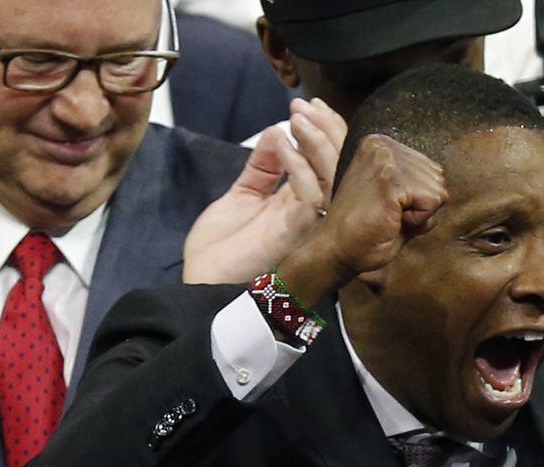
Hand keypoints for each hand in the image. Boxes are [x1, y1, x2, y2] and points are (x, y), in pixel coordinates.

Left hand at [184, 98, 346, 284]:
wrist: (202, 283)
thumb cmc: (222, 251)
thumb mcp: (241, 197)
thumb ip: (263, 168)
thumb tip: (278, 131)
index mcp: (303, 205)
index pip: (329, 164)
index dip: (325, 133)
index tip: (310, 105)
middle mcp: (313, 215)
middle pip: (340, 168)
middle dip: (327, 131)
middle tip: (305, 105)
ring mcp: (308, 225)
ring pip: (334, 179)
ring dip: (318, 143)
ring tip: (298, 117)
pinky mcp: (297, 234)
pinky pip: (311, 196)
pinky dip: (300, 167)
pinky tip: (284, 146)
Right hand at [274, 134, 446, 310]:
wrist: (336, 249)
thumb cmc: (366, 230)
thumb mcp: (395, 197)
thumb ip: (417, 185)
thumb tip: (443, 186)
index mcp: (380, 144)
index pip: (431, 171)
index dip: (418, 199)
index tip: (388, 207)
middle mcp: (382, 145)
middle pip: (438, 179)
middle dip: (422, 206)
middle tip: (389, 215)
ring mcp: (385, 159)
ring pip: (438, 191)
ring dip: (420, 214)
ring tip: (389, 218)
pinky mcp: (390, 180)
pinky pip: (432, 203)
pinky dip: (419, 221)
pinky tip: (392, 221)